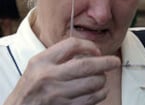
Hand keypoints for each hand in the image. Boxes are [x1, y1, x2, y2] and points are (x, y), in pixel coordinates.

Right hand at [5, 37, 119, 104]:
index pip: (71, 45)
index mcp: (42, 61)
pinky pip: (90, 100)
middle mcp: (49, 76)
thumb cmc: (30, 87)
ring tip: (102, 79)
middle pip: (86, 65)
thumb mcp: (36, 66)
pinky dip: (99, 94)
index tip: (96, 51)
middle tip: (114, 62)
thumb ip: (57, 56)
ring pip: (92, 84)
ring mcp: (57, 94)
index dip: (89, 46)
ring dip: (102, 80)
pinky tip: (98, 91)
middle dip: (105, 63)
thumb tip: (87, 52)